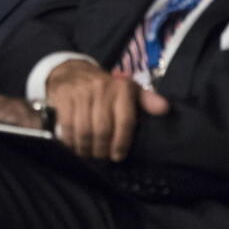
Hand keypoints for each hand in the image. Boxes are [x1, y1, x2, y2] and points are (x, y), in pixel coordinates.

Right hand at [45, 60, 169, 161]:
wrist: (71, 71)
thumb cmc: (105, 88)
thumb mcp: (128, 90)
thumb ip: (147, 101)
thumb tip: (165, 109)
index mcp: (122, 88)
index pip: (125, 121)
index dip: (121, 143)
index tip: (118, 156)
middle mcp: (102, 87)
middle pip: (102, 129)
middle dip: (102, 149)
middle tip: (101, 158)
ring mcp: (81, 92)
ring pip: (84, 130)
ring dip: (85, 148)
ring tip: (88, 155)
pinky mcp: (63, 96)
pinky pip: (67, 126)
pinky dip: (70, 141)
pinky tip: (73, 147)